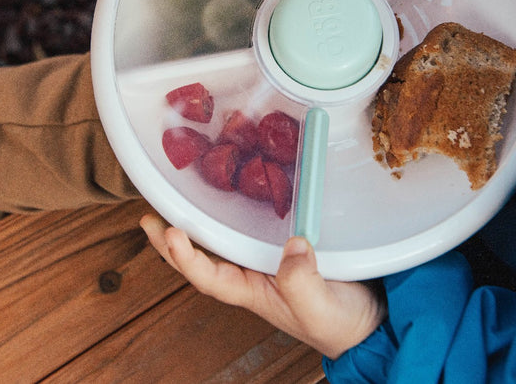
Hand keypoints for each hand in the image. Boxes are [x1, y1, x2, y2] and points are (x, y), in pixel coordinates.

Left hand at [140, 214, 385, 359]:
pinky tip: (229, 193)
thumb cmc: (339, 323)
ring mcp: (266, 259)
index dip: (186, 256)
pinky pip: (250, 227)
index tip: (170, 233)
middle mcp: (252, 273)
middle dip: (171, 241)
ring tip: (173, 201)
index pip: (208, 276)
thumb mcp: (318, 307)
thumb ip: (302, 283)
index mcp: (251, 291)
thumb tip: (292, 247)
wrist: (368, 323)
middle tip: (147, 218)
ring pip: (222, 241)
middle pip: (203, 257)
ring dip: (196, 224)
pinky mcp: (285, 244)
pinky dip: (233, 211)